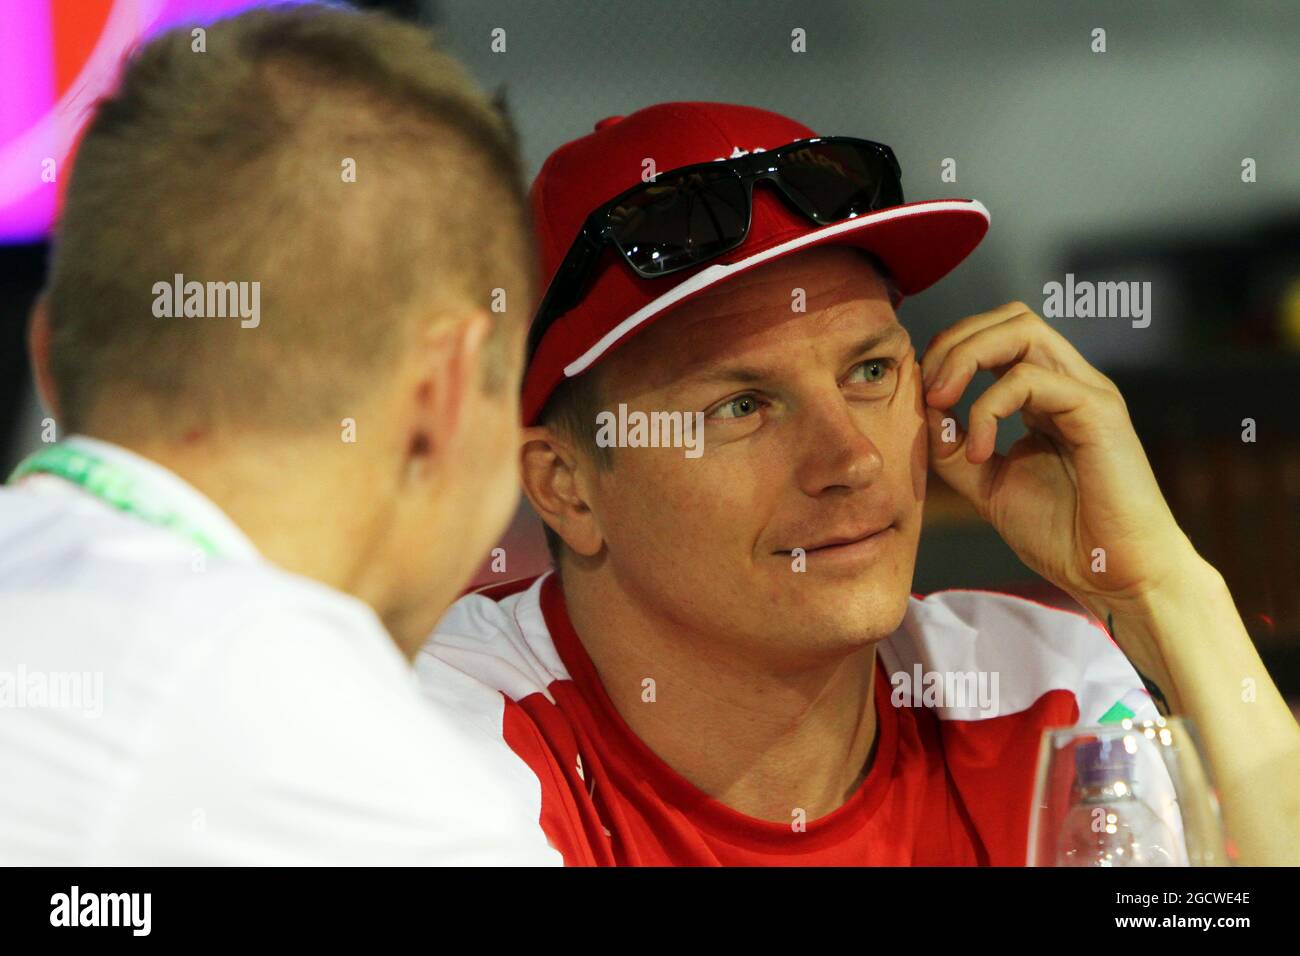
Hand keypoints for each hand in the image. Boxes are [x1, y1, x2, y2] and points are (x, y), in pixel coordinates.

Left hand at [919, 301, 1201, 613]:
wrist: (1118, 576)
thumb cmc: (1065, 534)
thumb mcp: (988, 485)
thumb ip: (954, 448)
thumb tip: (924, 411)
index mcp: (1046, 396)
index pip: (997, 336)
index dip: (950, 352)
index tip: (921, 397)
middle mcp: (1070, 383)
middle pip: (1009, 317)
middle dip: (955, 342)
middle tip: (928, 392)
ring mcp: (1087, 392)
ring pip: (1023, 329)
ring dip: (967, 357)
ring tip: (942, 403)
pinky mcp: (1098, 412)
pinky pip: (1031, 380)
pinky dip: (989, 407)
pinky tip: (980, 451)